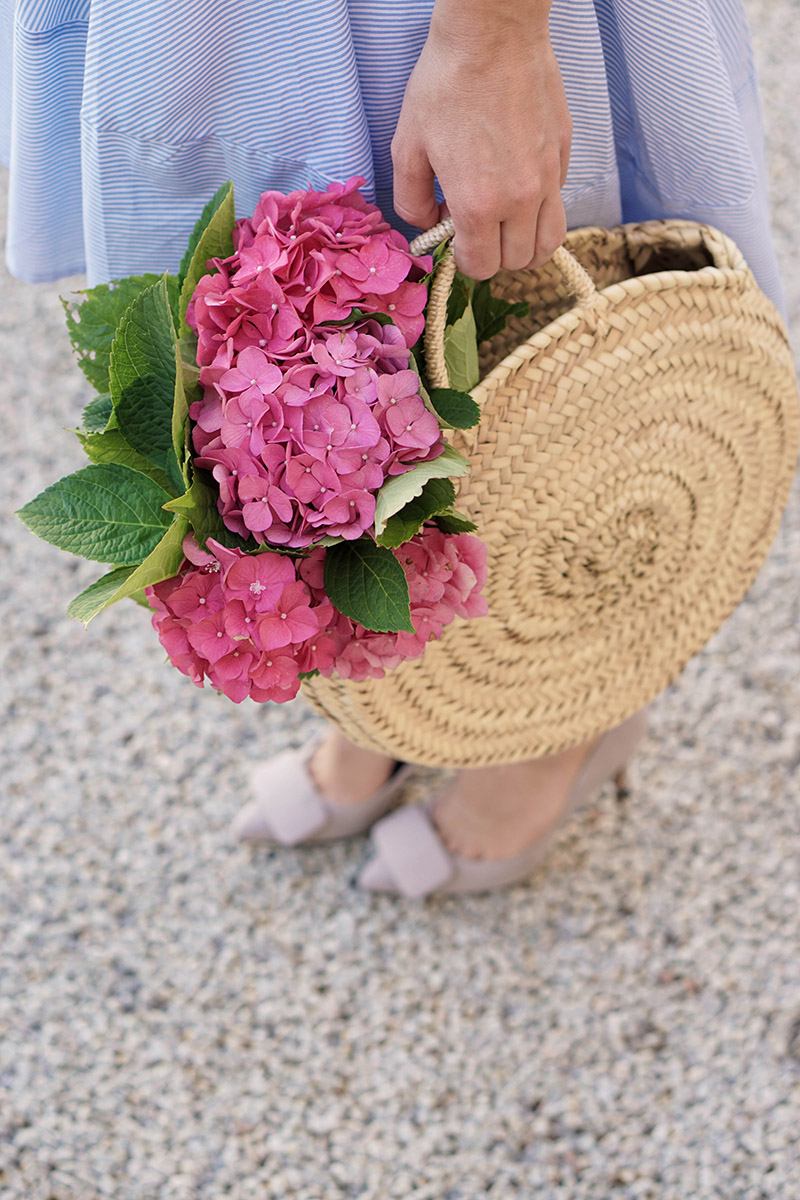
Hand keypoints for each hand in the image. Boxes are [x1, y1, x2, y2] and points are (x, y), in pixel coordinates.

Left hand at [391, 12, 571, 278]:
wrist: (491, 34)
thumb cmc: (445, 84)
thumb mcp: (406, 148)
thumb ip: (411, 202)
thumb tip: (429, 224)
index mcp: (478, 204)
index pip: (481, 267)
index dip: (465, 261)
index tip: (456, 241)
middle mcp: (519, 200)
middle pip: (517, 262)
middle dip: (494, 256)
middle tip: (477, 230)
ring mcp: (547, 178)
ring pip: (548, 243)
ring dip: (526, 246)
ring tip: (508, 229)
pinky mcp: (562, 154)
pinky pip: (557, 202)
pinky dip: (540, 209)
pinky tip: (519, 186)